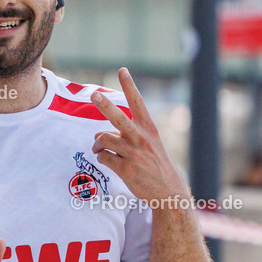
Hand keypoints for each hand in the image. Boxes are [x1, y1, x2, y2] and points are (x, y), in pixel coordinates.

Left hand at [91, 68, 188, 202]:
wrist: (167, 191)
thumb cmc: (155, 166)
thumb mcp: (148, 146)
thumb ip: (124, 136)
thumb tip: (97, 134)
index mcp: (149, 129)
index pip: (138, 103)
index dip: (129, 86)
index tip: (122, 70)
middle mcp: (141, 138)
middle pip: (118, 117)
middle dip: (104, 105)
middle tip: (94, 95)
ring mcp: (134, 154)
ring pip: (104, 139)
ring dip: (96, 144)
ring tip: (97, 149)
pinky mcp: (126, 169)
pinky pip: (103, 158)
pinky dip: (101, 158)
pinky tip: (106, 161)